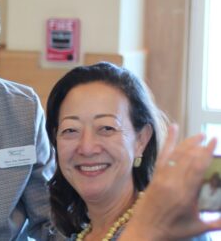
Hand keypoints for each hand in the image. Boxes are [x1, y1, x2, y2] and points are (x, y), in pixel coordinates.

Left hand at [120, 124, 218, 240]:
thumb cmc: (172, 231)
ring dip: (187, 143)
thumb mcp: (197, 227)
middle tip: (209, 137)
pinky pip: (162, 156)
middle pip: (188, 158)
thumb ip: (216, 222)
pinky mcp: (154, 177)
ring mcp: (161, 178)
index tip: (214, 141)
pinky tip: (172, 129)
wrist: (144, 231)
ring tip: (198, 135)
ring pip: (175, 155)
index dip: (206, 152)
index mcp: (185, 194)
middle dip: (199, 145)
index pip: (198, 167)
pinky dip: (168, 142)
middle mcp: (172, 183)